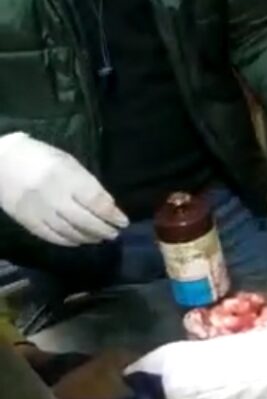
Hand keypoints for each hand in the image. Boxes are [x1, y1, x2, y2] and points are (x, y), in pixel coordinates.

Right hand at [0, 132, 127, 246]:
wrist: (1, 162)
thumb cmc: (42, 157)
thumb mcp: (69, 163)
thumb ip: (87, 184)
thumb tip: (106, 205)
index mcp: (67, 176)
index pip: (96, 201)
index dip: (112, 214)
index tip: (123, 221)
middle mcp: (53, 196)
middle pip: (84, 220)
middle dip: (103, 229)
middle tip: (115, 233)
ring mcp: (38, 210)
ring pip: (68, 231)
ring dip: (88, 237)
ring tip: (100, 238)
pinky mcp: (26, 220)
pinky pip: (50, 236)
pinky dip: (67, 241)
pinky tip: (78, 241)